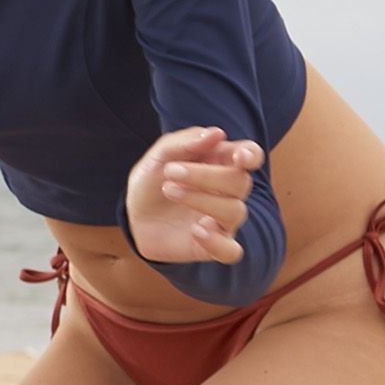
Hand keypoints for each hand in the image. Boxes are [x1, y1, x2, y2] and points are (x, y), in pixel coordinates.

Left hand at [125, 127, 256, 267]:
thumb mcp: (158, 157)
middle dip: (206, 175)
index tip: (237, 157)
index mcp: (222, 163)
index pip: (251, 156)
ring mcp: (223, 220)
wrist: (134, 215)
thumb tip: (217, 134)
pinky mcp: (212, 246)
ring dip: (202, 200)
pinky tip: (196, 231)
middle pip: (240, 182)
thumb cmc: (152, 181)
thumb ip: (184, 142)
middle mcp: (229, 192)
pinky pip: (230, 251)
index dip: (250, 156)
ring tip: (169, 190)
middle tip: (170, 171)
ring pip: (235, 211)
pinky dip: (218, 242)